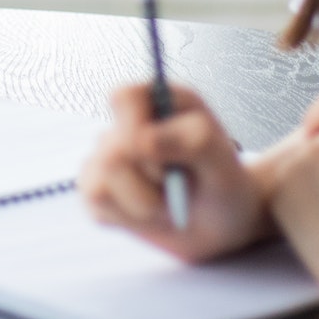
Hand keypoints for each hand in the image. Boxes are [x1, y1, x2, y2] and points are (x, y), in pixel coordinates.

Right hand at [79, 83, 266, 262]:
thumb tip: (142, 140)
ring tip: (167, 202)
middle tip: (180, 183)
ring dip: (142, 204)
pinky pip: (96, 204)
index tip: (158, 152)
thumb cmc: (222, 181)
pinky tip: (151, 214)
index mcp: (158, 101)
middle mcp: (127, 124)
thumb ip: (192, 140)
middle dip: (151, 181)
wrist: (221, 222)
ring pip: (99, 185)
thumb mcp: (221, 159)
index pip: (124, 97)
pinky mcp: (98, 188)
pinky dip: (129, 219)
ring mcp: (107, 155)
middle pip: (111, 152)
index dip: (134, 125)